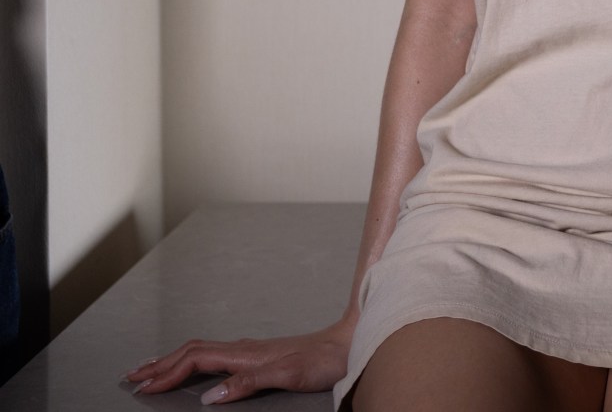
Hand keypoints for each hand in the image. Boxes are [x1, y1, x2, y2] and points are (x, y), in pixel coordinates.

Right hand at [119, 319, 352, 402]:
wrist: (349, 344)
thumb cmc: (324, 360)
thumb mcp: (288, 375)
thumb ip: (248, 383)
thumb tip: (211, 397)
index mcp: (245, 353)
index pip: (194, 361)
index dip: (166, 374)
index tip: (143, 387)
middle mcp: (244, 348)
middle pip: (190, 352)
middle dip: (159, 364)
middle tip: (131, 376)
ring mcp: (250, 350)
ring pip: (200, 351)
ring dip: (172, 360)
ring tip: (150, 369)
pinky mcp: (258, 355)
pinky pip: (214, 355)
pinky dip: (192, 361)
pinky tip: (192, 367)